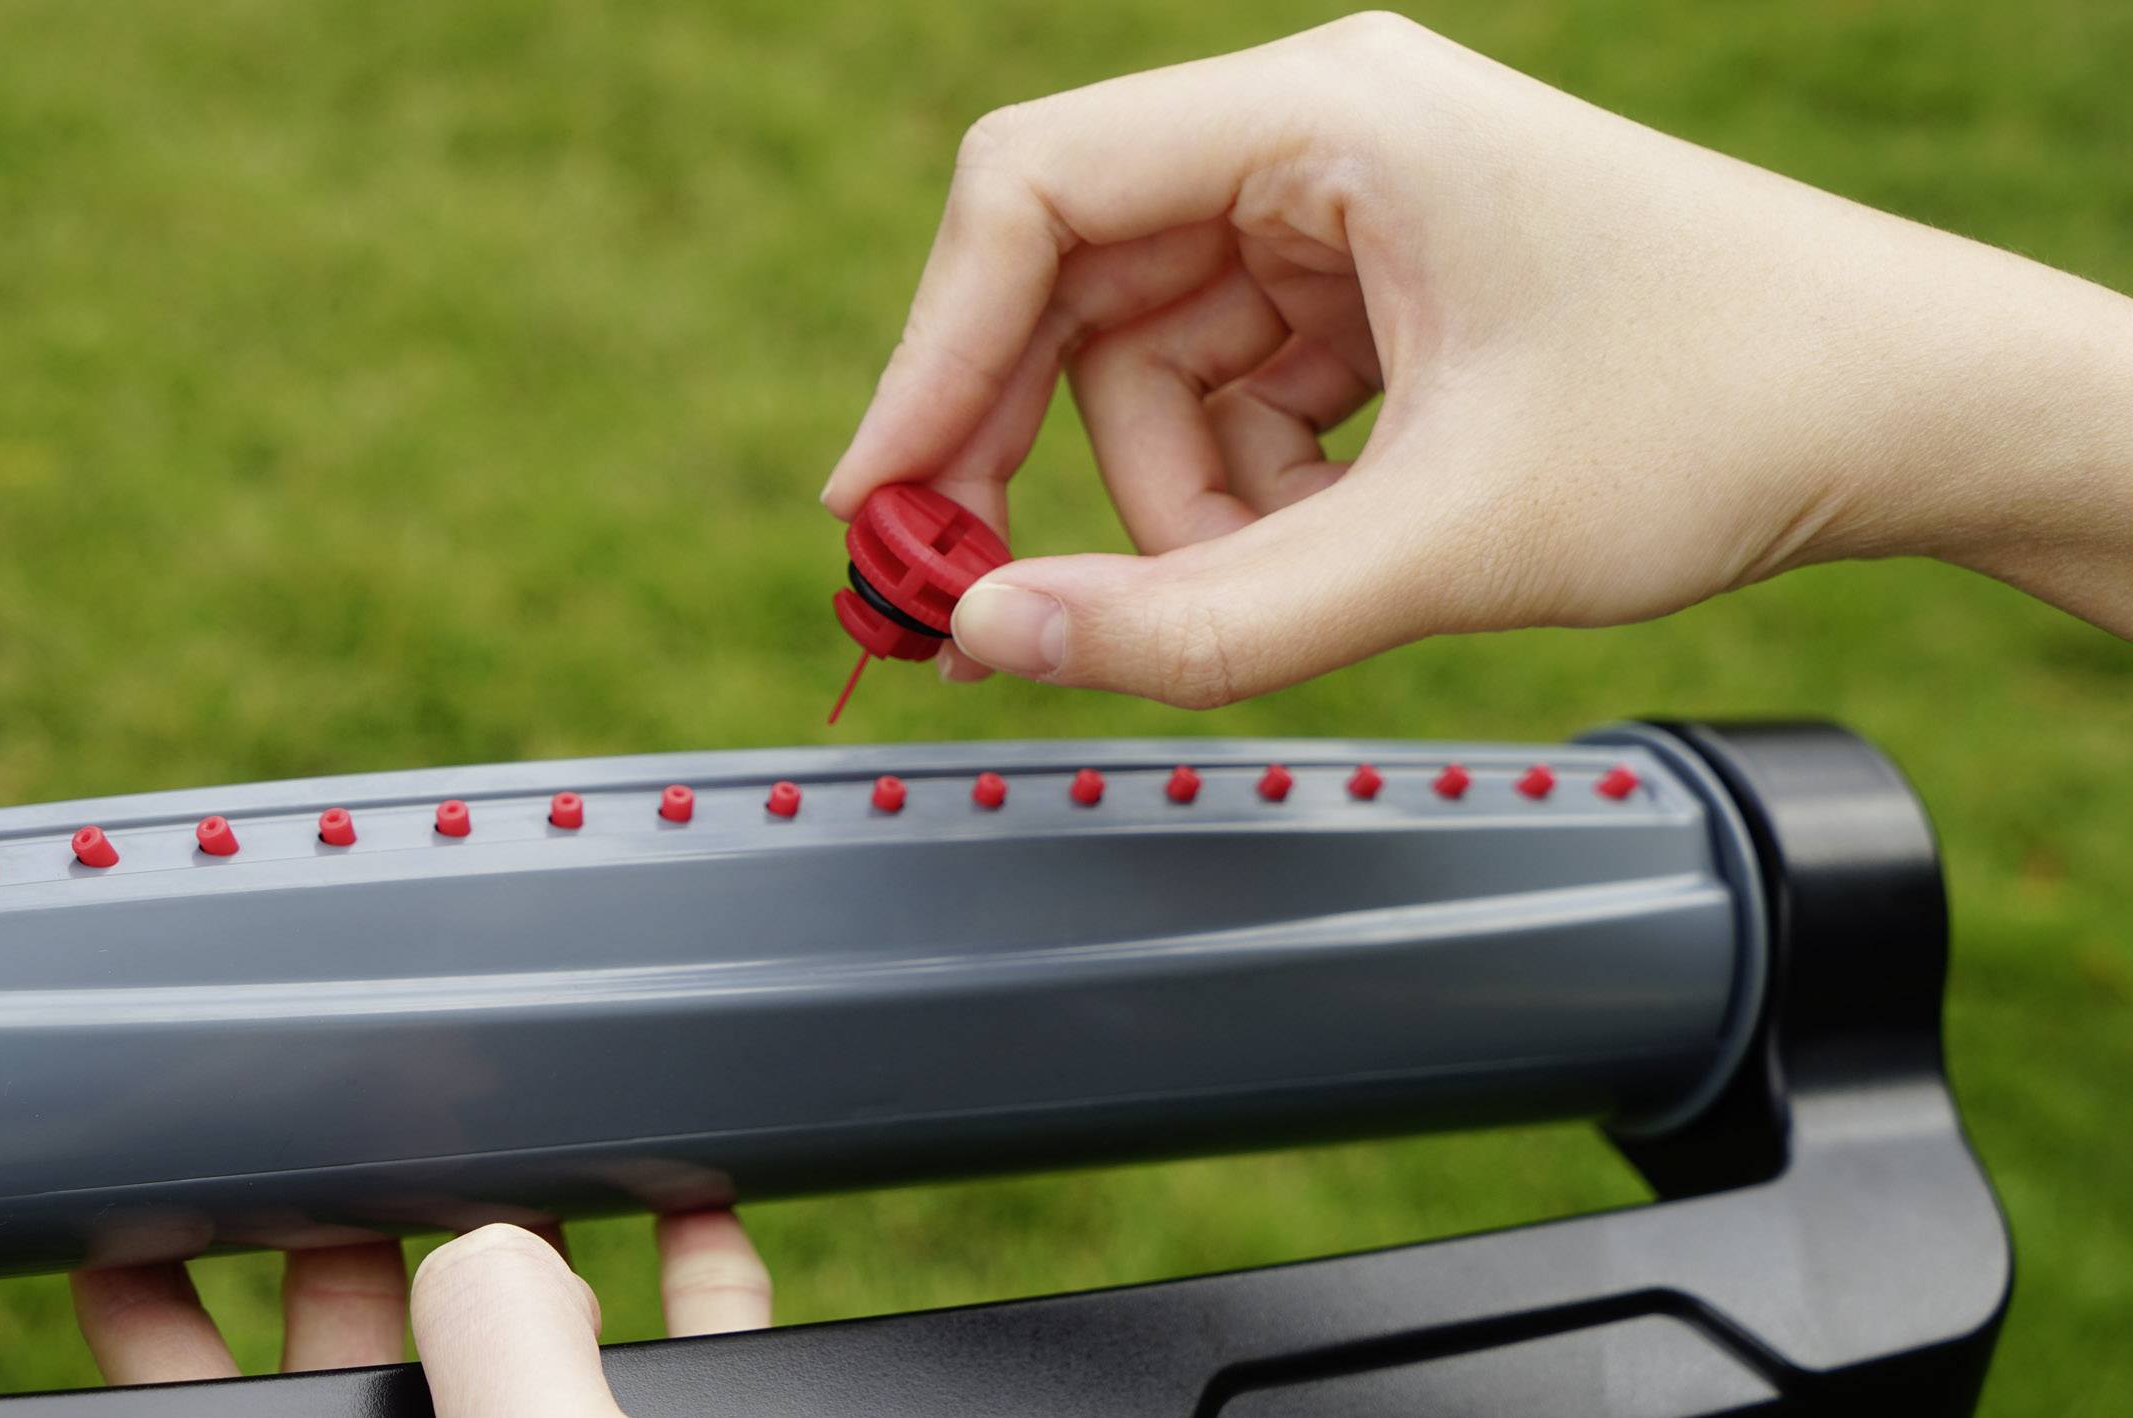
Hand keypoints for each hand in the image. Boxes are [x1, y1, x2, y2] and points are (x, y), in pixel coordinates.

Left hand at [70, 1211, 770, 1415]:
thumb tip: (489, 1261)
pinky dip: (689, 1303)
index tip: (140, 1205)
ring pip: (521, 1369)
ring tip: (543, 1149)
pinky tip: (699, 1235)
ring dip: (544, 1254)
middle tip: (379, 1122)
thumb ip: (502, 1385)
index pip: (203, 1417)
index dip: (161, 1311)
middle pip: (358, 1368)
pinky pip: (670, 1390)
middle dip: (377, 1237)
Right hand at [822, 13, 2132, 706]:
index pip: (1038, 190)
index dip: (929, 350)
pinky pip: (1233, 395)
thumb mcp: (1444, 544)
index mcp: (1330, 116)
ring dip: (1187, 501)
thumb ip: (1207, 619)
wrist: (1905, 408)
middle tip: (996, 595)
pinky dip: (1252, 493)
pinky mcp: (1371, 285)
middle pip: (1075, 283)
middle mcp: (1318, 136)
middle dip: (1039, 448)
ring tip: (1311, 571)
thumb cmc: (1719, 420)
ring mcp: (1345, 209)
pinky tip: (1345, 536)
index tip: (876, 502)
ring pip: (1153, 367)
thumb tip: (993, 643)